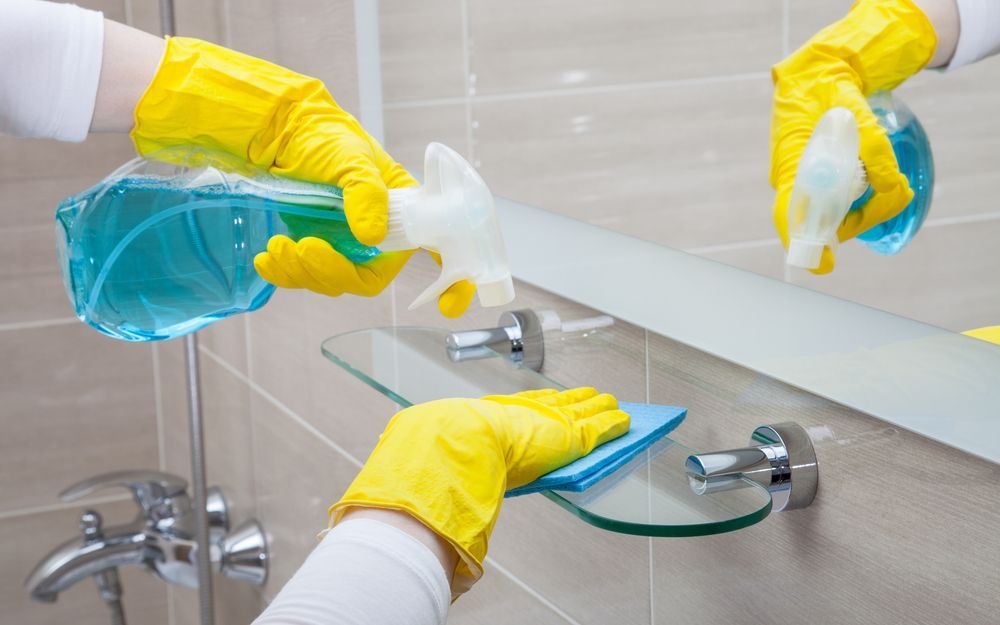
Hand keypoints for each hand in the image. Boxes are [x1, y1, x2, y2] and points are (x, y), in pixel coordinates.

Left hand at [130, 37, 474, 313]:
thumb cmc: (326, 137)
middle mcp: (381, 235)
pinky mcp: (315, 249)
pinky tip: (267, 258)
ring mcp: (347, 245)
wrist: (279, 133)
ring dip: (302, 270)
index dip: (452, 284)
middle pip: (369, 278)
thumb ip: (366, 193)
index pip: (440, 253)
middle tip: (305, 248)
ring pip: (332, 281)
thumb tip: (373, 237)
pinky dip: (284, 273)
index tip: (449, 306)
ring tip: (277, 245)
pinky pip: (303, 277)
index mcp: (408, 212)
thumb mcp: (351, 157)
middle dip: (335, 272)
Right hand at [330, 387, 629, 594]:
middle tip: (590, 396)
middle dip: (574, 400)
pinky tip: (626, 421)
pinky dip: (614, 424)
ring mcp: (548, 422)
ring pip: (583, 410)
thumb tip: (431, 503)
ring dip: (600, 408)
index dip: (540, 402)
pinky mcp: (570, 435)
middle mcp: (523, 414)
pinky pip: (600, 427)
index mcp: (494, 416)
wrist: (457, 445)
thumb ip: (461, 473)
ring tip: (613, 403)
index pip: (524, 406)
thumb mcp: (452, 462)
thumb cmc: (448, 455)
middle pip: (557, 404)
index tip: (549, 398)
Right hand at [769, 0, 935, 272]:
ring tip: (878, 191)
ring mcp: (794, 178)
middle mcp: (787, 177)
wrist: (816, 73)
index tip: (823, 265)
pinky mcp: (805, 176)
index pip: (788, 215)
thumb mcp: (858, 116)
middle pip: (813, 220)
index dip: (803, 244)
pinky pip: (825, 200)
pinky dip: (848, 200)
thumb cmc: (829, 91)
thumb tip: (895, 190)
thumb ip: (877, 153)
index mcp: (790, 164)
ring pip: (822, 211)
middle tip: (878, 210)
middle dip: (846, 225)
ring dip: (851, 210)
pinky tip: (865, 184)